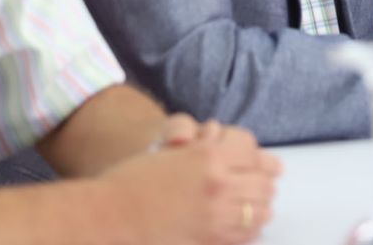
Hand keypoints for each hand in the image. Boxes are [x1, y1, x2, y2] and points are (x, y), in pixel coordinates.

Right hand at [101, 124, 281, 244]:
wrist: (109, 215)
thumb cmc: (135, 179)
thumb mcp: (173, 149)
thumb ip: (203, 142)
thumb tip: (222, 137)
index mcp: (208, 155)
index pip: (252, 151)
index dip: (254, 157)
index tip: (253, 163)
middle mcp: (217, 183)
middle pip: (263, 182)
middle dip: (262, 182)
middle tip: (257, 185)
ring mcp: (216, 214)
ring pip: (260, 210)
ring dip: (259, 206)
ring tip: (251, 206)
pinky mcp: (211, 239)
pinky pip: (246, 235)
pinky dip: (250, 229)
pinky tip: (242, 226)